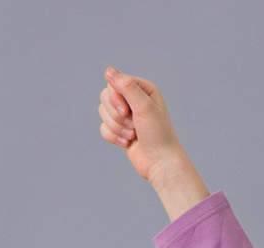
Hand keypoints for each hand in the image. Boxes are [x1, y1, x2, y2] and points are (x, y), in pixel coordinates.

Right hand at [97, 68, 205, 213]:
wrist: (159, 161)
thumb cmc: (157, 133)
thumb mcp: (144, 106)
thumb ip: (126, 86)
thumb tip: (108, 70)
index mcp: (142, 88)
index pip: (114, 83)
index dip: (115, 97)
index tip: (126, 111)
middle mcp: (133, 99)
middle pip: (105, 97)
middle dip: (116, 115)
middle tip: (133, 125)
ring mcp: (125, 115)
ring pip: (103, 114)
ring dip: (117, 128)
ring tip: (133, 135)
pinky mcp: (119, 130)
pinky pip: (103, 129)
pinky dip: (113, 137)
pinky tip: (128, 143)